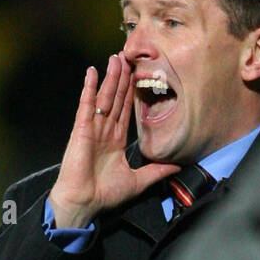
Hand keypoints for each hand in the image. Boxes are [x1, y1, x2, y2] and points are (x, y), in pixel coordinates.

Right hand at [48, 54, 179, 227]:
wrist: (85, 202)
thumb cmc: (106, 194)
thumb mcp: (139, 181)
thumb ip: (157, 171)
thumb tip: (178, 166)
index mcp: (116, 141)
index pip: (126, 111)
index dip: (132, 94)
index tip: (138, 76)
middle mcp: (105, 131)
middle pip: (116, 99)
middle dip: (122, 79)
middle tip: (128, 57)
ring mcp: (92, 128)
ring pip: (104, 97)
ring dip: (110, 77)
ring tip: (116, 58)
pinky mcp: (81, 129)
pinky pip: (86, 104)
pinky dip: (89, 88)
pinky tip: (92, 72)